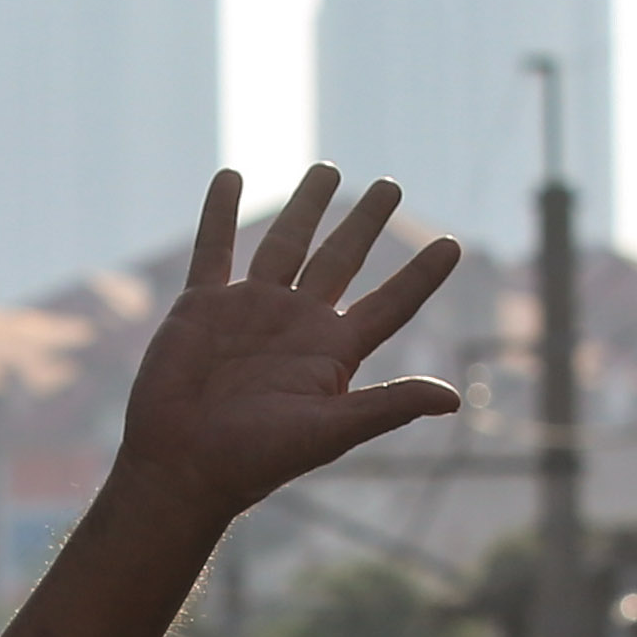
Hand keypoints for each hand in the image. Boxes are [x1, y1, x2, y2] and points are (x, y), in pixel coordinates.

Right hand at [115, 164, 464, 532]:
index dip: (421, 276)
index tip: (453, 246)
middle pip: (342, 259)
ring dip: (305, 206)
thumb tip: (453, 400)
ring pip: (285, 243)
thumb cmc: (256, 460)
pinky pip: (214, 249)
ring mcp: (250, 310)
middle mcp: (297, 324)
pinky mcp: (203, 306)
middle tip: (390, 186)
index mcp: (333, 352)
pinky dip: (219, 211)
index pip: (390, 304)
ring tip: (326, 170)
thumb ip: (387, 407)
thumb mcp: (329, 432)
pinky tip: (231, 176)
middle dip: (365, 223)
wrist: (182, 466)